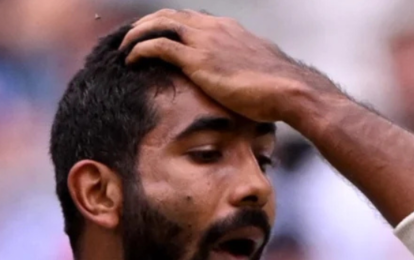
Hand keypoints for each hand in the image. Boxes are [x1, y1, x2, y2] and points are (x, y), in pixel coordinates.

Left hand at [120, 10, 340, 123]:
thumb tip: (240, 78)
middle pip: (170, 15)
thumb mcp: (258, 70)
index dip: (168, 26)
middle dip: (147, 24)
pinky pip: (157, 45)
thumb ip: (243, 67)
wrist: (289, 90)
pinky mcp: (197, 59)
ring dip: (136, 34)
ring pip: (159, 24)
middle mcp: (214, 28)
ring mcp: (205, 41)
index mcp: (227, 29)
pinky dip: (139, 49)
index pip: (189, 19)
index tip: (154, 37)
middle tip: (131, 39)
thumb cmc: (279, 89)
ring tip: (123, 48)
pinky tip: (129, 59)